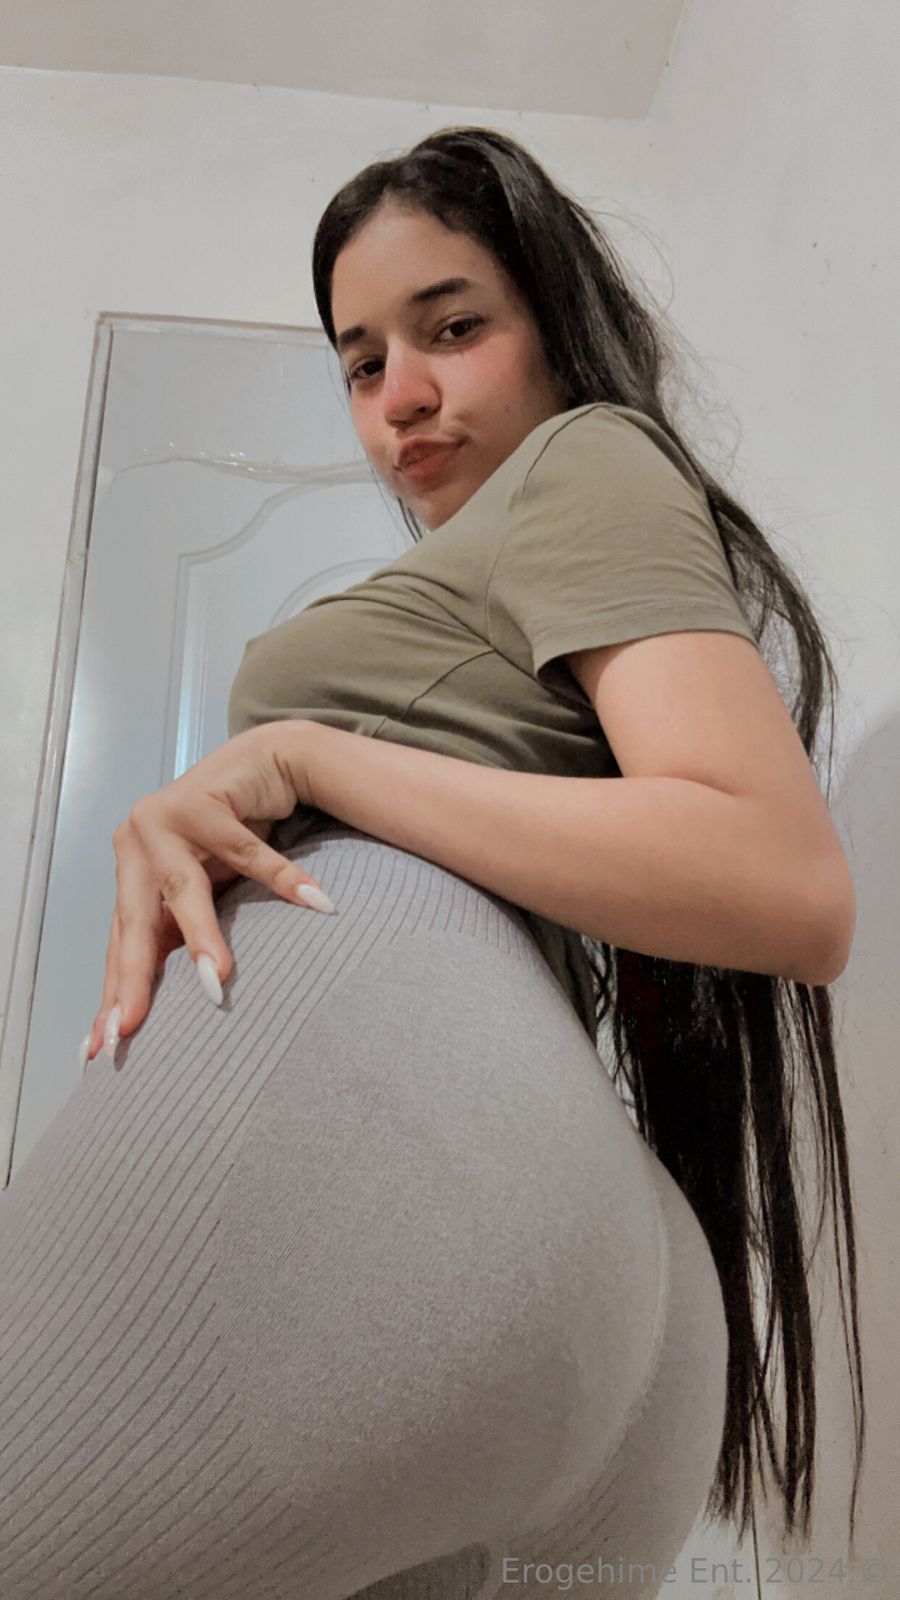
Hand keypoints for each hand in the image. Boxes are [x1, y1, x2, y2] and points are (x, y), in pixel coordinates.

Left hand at [85, 722, 333, 1063]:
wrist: (265, 761)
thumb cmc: (235, 833)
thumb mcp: (205, 890)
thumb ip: (182, 930)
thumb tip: (173, 1003)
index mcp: (131, 873)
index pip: (121, 942)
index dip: (116, 990)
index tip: (105, 1044)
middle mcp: (136, 843)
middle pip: (137, 920)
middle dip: (136, 976)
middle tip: (132, 1025)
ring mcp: (166, 816)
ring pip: (185, 888)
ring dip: (204, 936)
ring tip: (217, 980)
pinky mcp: (205, 797)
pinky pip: (248, 849)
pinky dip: (282, 878)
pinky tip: (313, 901)